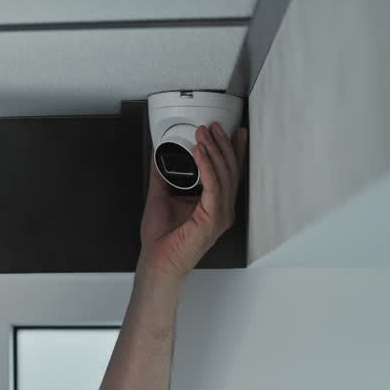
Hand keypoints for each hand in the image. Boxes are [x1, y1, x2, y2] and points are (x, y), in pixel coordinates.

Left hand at [139, 122, 248, 280]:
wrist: (157, 262)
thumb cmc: (161, 239)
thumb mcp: (161, 196)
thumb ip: (162, 176)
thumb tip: (158, 156)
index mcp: (215, 205)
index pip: (229, 173)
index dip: (232, 150)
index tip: (232, 131)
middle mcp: (222, 210)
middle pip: (230, 170)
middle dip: (221, 144)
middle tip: (212, 127)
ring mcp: (220, 215)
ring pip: (224, 175)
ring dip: (213, 150)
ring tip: (203, 133)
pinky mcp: (212, 219)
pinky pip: (213, 186)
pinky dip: (207, 166)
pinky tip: (200, 152)